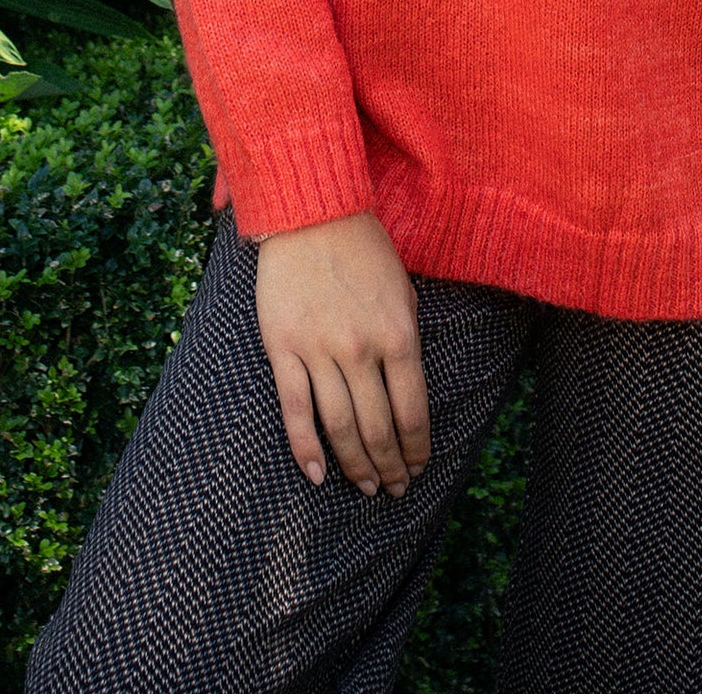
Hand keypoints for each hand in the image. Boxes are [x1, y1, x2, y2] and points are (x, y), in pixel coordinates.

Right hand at [255, 211, 430, 497]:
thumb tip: (408, 390)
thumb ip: (406, 338)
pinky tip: (316, 474)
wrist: (311, 214)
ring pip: (341, 426)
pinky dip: (305, 447)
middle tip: (395, 488)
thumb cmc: (363, 248)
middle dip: (390, 464)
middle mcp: (361, 348)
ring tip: (365, 488)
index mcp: (398, 333)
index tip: (418, 468)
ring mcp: (320, 351)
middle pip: (378, 426)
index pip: (413, 409)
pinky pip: (295, 409)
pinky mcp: (283, 349)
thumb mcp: (403, 289)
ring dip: (356, 465)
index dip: (416, 447)